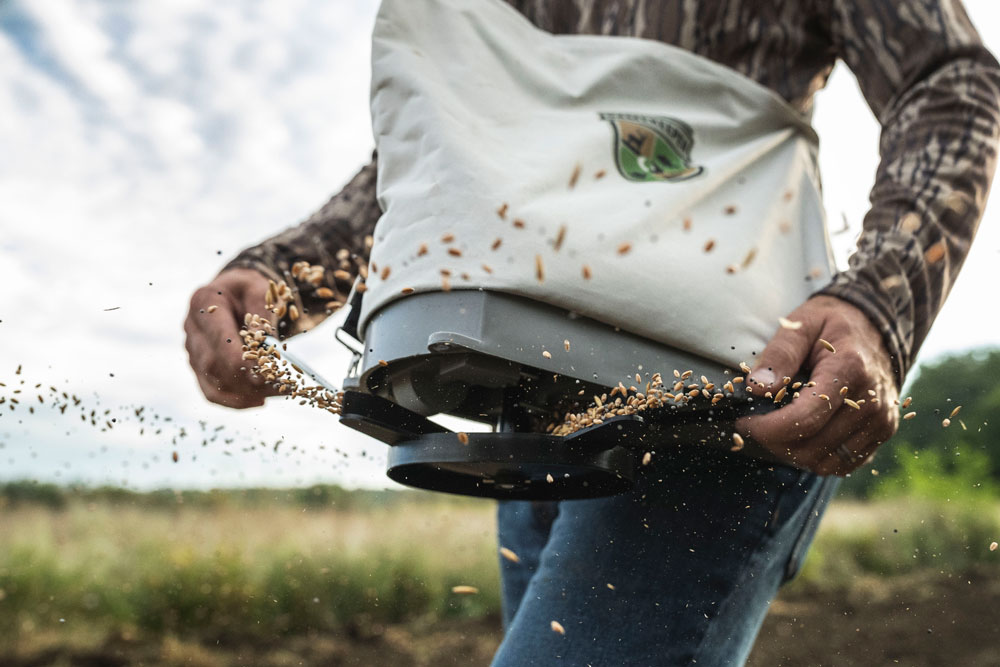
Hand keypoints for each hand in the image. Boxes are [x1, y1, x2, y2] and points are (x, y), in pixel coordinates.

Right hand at [184, 268, 278, 407]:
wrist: (232, 291)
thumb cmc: (248, 289)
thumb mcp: (260, 290)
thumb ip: (261, 314)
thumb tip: (266, 344)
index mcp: (204, 302)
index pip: (219, 339)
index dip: (241, 361)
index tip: (267, 374)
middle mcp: (192, 328)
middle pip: (214, 365)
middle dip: (247, 380)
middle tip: (280, 387)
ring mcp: (192, 349)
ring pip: (212, 382)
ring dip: (244, 393)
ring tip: (275, 393)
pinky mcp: (198, 365)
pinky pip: (211, 391)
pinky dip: (234, 400)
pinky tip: (259, 400)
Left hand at [734, 295, 898, 475]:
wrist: (877, 327)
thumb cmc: (832, 325)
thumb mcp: (801, 325)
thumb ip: (779, 354)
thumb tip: (756, 388)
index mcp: (849, 370)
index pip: (804, 420)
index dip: (767, 429)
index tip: (745, 421)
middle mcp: (871, 402)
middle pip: (812, 446)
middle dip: (774, 442)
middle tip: (756, 425)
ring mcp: (881, 421)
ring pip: (825, 463)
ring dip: (793, 453)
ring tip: (778, 430)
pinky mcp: (883, 433)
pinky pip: (843, 465)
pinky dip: (817, 458)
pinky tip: (802, 436)